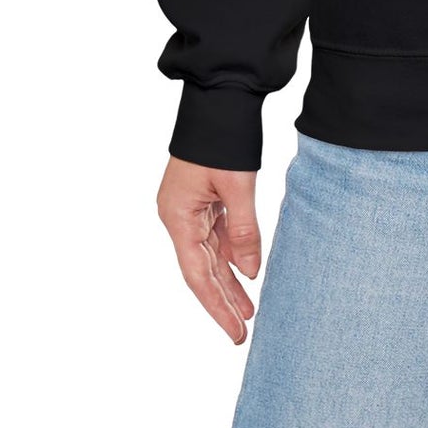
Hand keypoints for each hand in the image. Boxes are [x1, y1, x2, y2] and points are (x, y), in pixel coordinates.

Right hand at [157, 154, 261, 342]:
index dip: (217, 305)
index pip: (197, 274)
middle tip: (243, 329)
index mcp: (177, 216)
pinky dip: (231, 251)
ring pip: (209, 252)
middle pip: (201, 268)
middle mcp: (178, 216)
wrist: (218, 96)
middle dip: (223, 299)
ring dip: (228, 278)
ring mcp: (189, 207)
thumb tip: (250, 272)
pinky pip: (216, 233)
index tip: (235, 330)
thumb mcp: (237, 186)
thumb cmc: (222, 137)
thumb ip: (244, 230)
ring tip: (248, 307)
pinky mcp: (202, 197)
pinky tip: (245, 269)